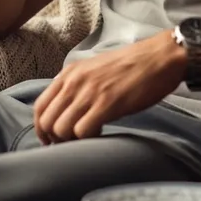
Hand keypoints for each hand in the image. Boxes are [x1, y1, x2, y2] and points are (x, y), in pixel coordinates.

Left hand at [33, 32, 187, 142]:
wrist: (159, 57)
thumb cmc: (131, 65)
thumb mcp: (95, 69)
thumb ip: (77, 85)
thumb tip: (66, 111)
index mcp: (70, 73)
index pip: (40, 106)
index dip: (42, 129)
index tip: (51, 140)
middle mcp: (75, 82)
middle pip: (47, 121)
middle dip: (55, 138)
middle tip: (71, 144)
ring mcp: (90, 92)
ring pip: (62, 129)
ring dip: (72, 140)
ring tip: (88, 138)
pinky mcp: (107, 103)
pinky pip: (83, 131)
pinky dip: (88, 139)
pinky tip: (101, 133)